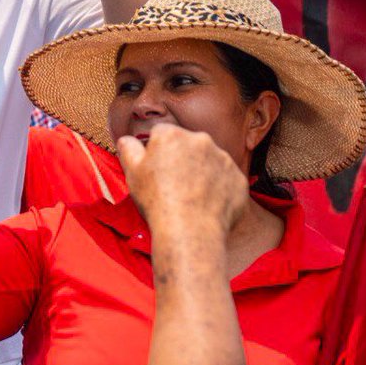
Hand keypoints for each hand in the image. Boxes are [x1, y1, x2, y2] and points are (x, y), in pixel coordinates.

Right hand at [116, 124, 247, 235]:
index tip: (155, 169)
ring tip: (190, 196)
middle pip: (188, 144)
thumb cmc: (157, 201)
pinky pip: (226, 179)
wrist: (190, 231)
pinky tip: (206, 204)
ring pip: (209, 160)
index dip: (156, 151)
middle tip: (172, 184)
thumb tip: (127, 139)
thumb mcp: (132, 173)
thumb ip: (128, 149)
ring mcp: (223, 159)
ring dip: (201, 172)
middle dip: (181, 158)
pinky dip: (218, 188)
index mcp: (172, 135)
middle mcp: (201, 140)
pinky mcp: (238, 178)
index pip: (162, 133)